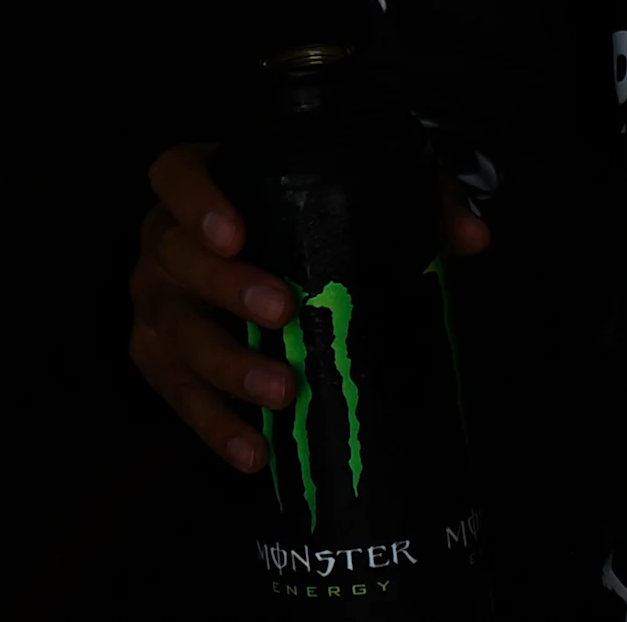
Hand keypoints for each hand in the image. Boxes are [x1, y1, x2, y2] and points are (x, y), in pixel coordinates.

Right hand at [127, 142, 490, 471]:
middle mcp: (162, 241)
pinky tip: (254, 452)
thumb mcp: (365, 195)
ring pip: (174, 334)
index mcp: (201, 183)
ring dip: (227, 367)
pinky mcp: (156, 357)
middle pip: (174, 259)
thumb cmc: (312, 219)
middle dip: (226, 288)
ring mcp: (154, 302)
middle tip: (284, 311)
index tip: (236, 233)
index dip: (197, 201)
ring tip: (284, 392)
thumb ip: (420, 203)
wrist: (265, 263)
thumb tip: (473, 237)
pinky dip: (213, 426)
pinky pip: (174, 395)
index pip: (177, 174)